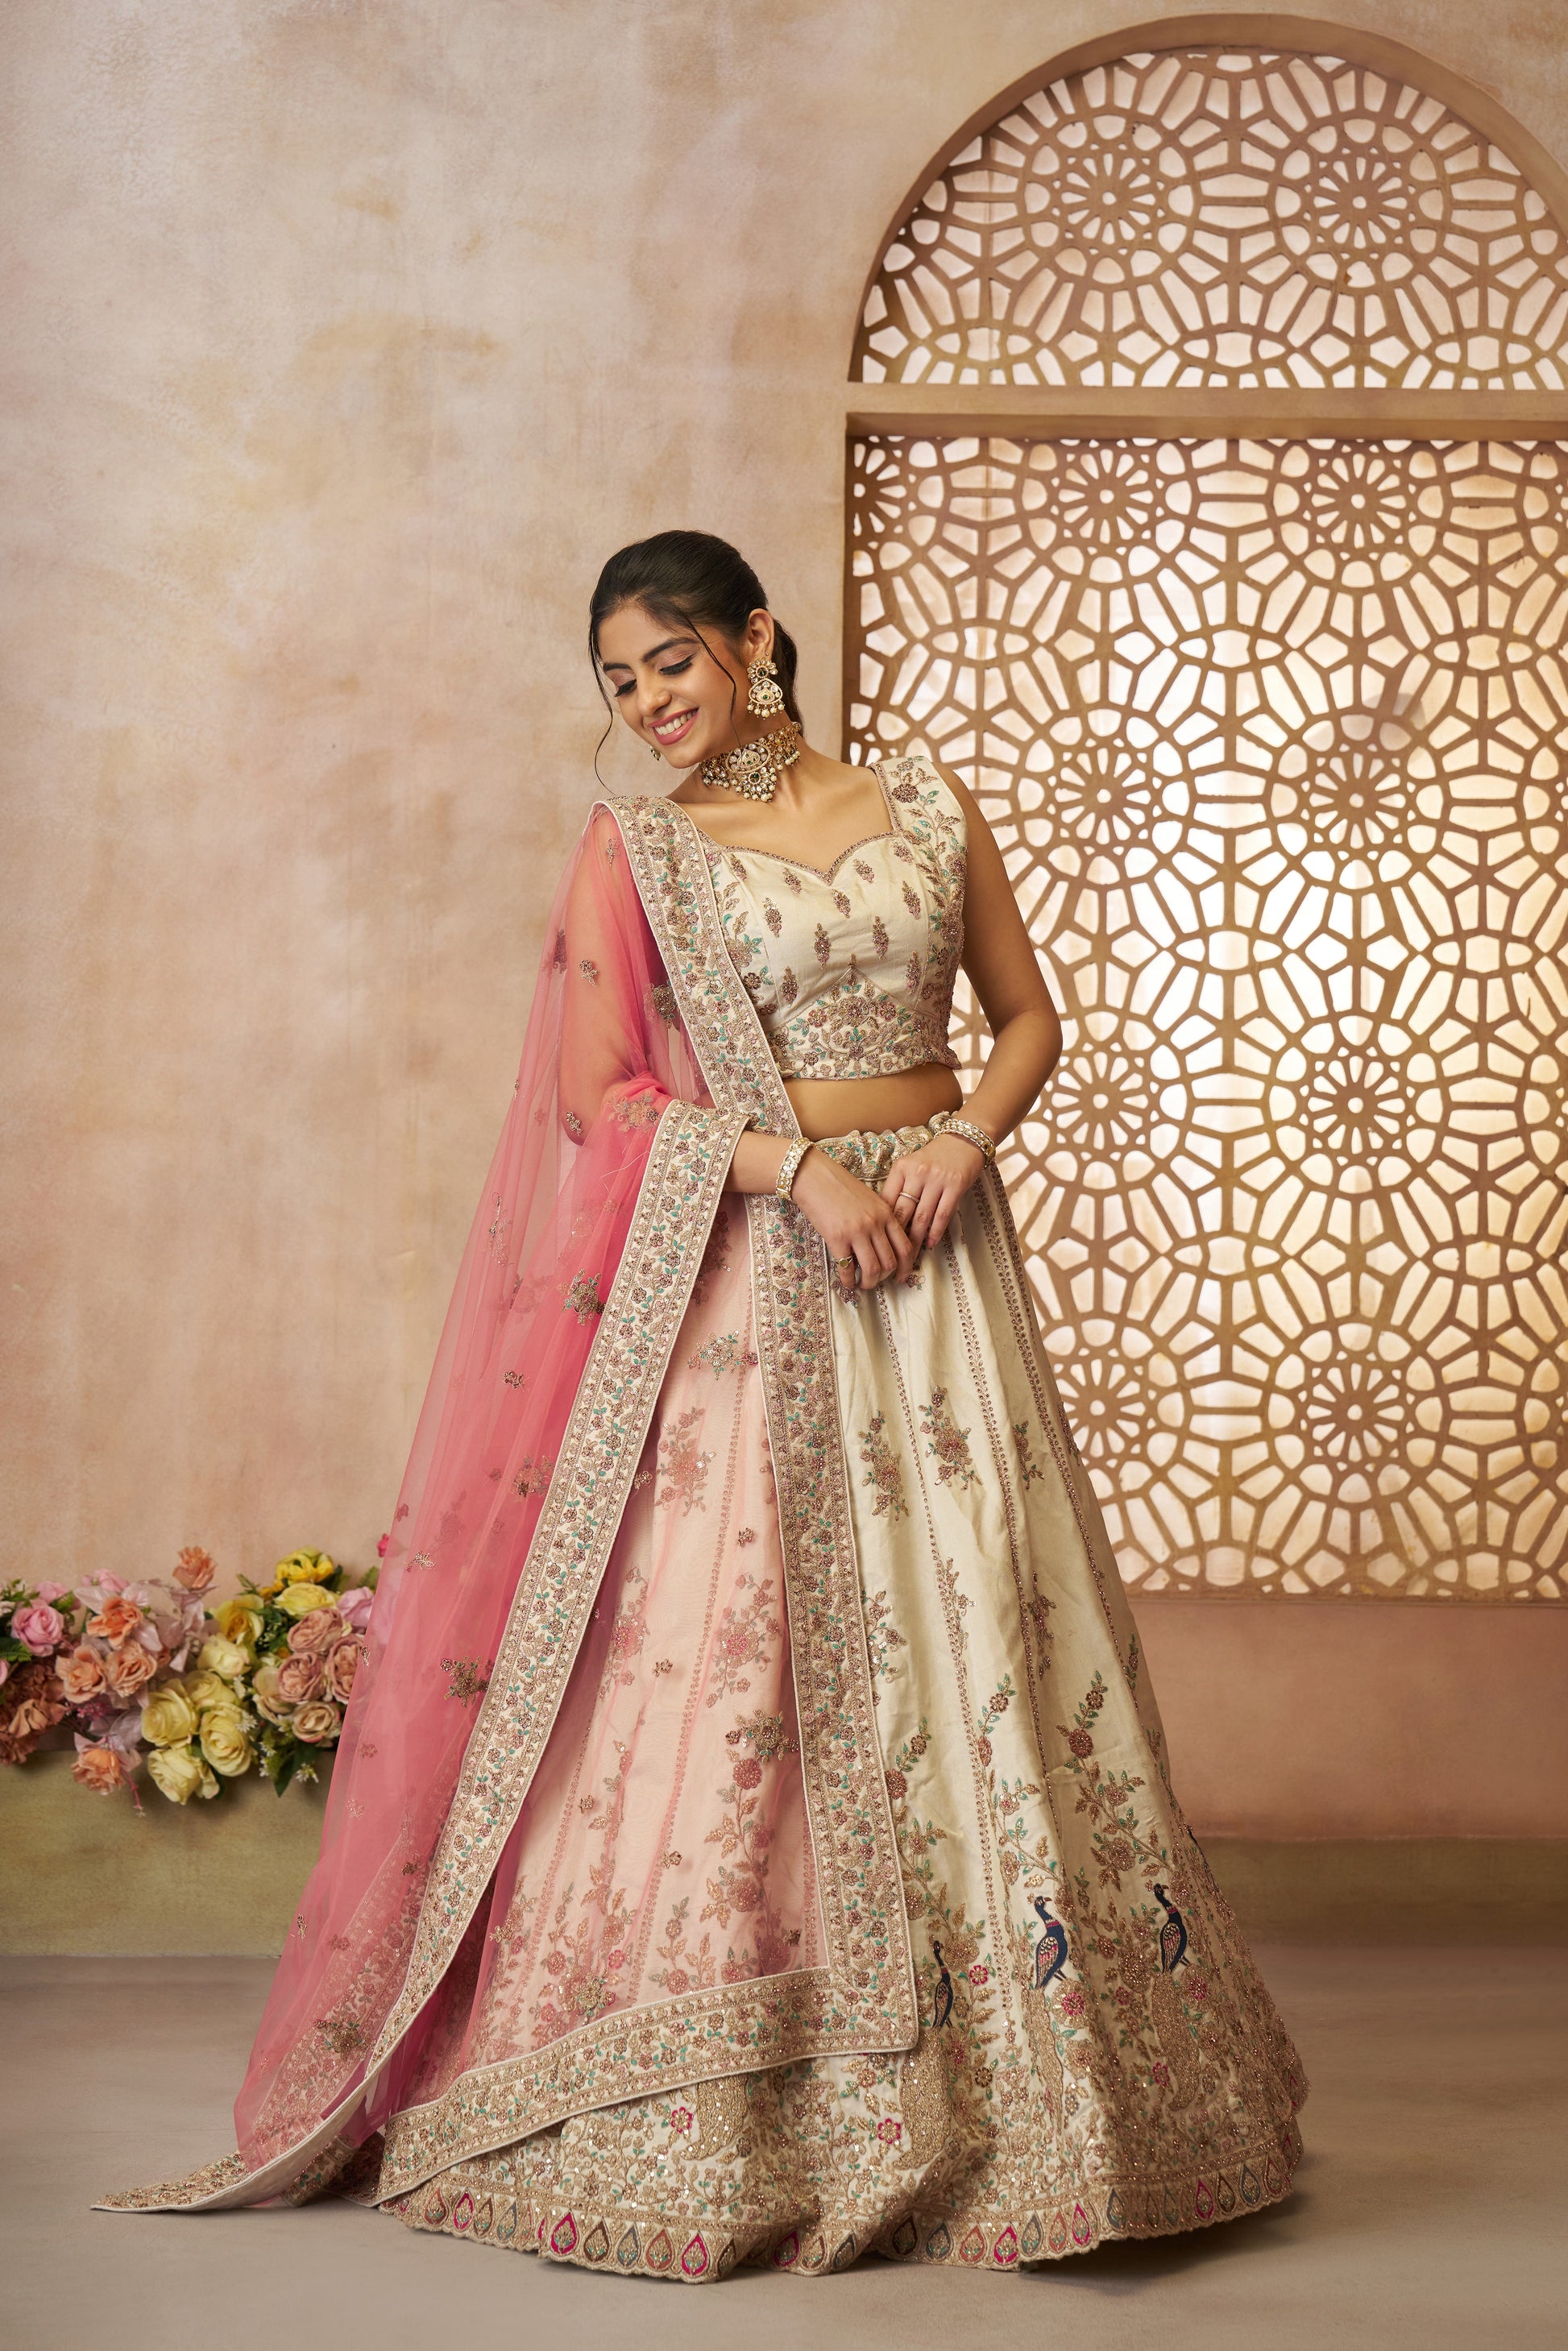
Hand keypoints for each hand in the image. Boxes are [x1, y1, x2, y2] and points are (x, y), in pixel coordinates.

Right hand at [791, 1147, 918, 1295]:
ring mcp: (857, 1232)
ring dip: (869, 1283)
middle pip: (890, 1262)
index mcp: (886, 1213)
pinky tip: (847, 1282)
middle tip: (877, 1280)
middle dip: (885, 1278)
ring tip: (862, 1284)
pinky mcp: (837, 1238)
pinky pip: (847, 1268)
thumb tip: (885, 1244)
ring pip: (873, 1269)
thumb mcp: (869, 1199)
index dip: (906, 1267)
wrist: (814, 1177)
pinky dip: (848, 1280)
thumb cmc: (840, 1187)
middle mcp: (875, 1224)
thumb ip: (881, 1219)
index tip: (901, 1276)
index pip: (905, 1246)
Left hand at [879, 1133, 988, 1251]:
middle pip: (902, 1212)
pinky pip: (942, 1215)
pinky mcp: (955, 1185)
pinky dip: (935, 1232)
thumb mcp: (911, 1166)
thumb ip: (900, 1187)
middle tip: (892, 1256)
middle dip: (896, 1238)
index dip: (882, 1223)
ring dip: (915, 1240)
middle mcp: (917, 1173)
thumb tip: (887, 1219)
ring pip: (921, 1217)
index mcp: (901, 1168)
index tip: (879, 1241)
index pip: (886, 1200)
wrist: (964, 1140)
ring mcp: (937, 1179)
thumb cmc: (934, 1157)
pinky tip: (930, 1243)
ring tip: (910, 1256)